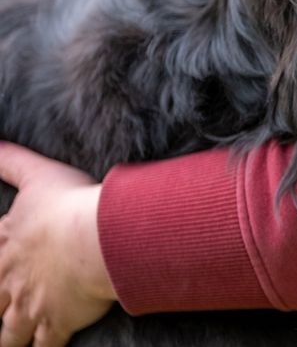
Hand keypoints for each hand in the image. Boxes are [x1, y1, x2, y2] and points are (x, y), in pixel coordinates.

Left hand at [0, 143, 115, 346]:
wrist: (96, 237)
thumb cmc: (69, 204)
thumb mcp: (37, 174)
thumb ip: (11, 160)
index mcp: (6, 246)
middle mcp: (10, 280)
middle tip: (3, 306)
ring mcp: (30, 305)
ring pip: (10, 331)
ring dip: (11, 335)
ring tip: (13, 338)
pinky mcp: (55, 323)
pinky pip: (45, 345)